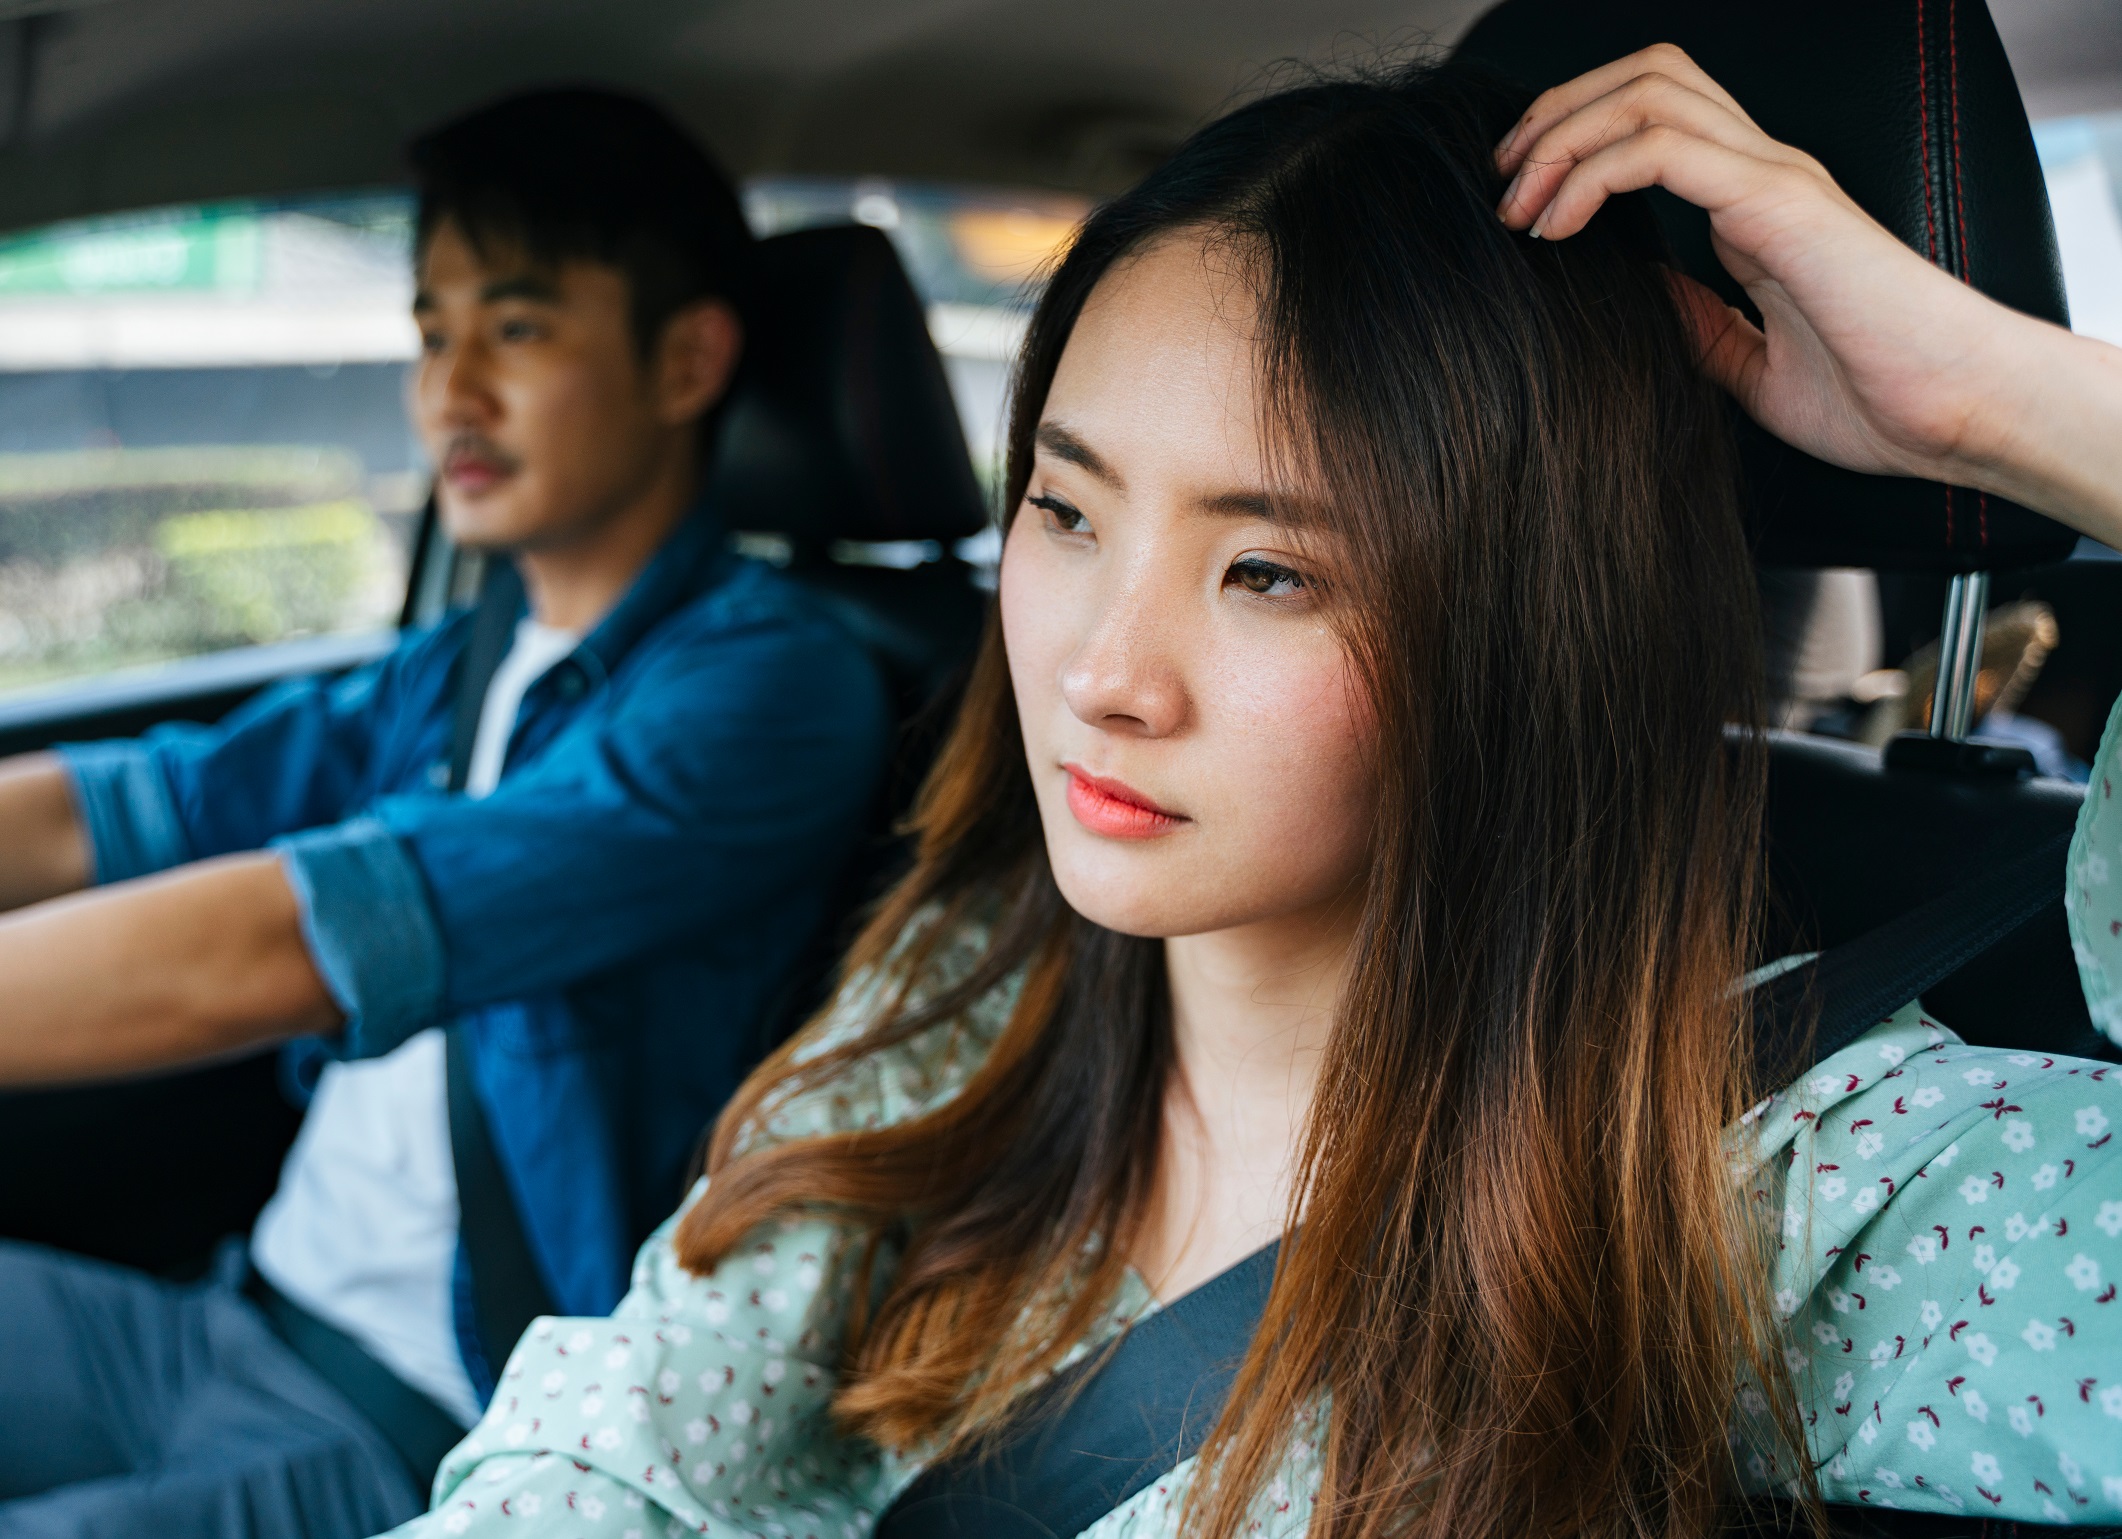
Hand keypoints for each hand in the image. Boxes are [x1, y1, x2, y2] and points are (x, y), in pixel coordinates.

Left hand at [1493, 45, 2121, 545]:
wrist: (1954, 417)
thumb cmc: (1876, 401)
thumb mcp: (1747, 364)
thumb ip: (1695, 322)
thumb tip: (1635, 297)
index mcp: (1758, 204)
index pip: (1655, 120)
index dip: (1577, 141)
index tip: (1521, 206)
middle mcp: (1765, 173)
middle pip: (1645, 78)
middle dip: (1558, 115)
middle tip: (1504, 184)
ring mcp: (1775, 178)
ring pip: (1648, 91)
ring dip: (1564, 135)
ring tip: (1520, 203)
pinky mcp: (1779, 203)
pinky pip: (1663, 148)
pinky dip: (1592, 173)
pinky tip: (1557, 227)